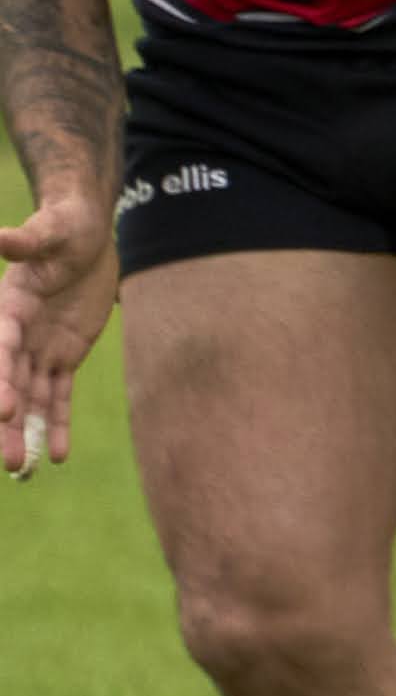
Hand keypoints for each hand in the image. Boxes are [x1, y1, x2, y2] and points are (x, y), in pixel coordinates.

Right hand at [0, 190, 114, 476]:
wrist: (87, 233)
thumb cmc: (66, 226)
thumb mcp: (51, 230)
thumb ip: (26, 239)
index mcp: (7, 309)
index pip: (0, 349)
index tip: (3, 410)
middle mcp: (18, 335)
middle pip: (10, 384)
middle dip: (9, 423)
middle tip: (11, 461)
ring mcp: (40, 348)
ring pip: (32, 397)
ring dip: (29, 432)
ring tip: (24, 469)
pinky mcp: (65, 354)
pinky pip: (61, 394)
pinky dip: (60, 422)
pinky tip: (60, 455)